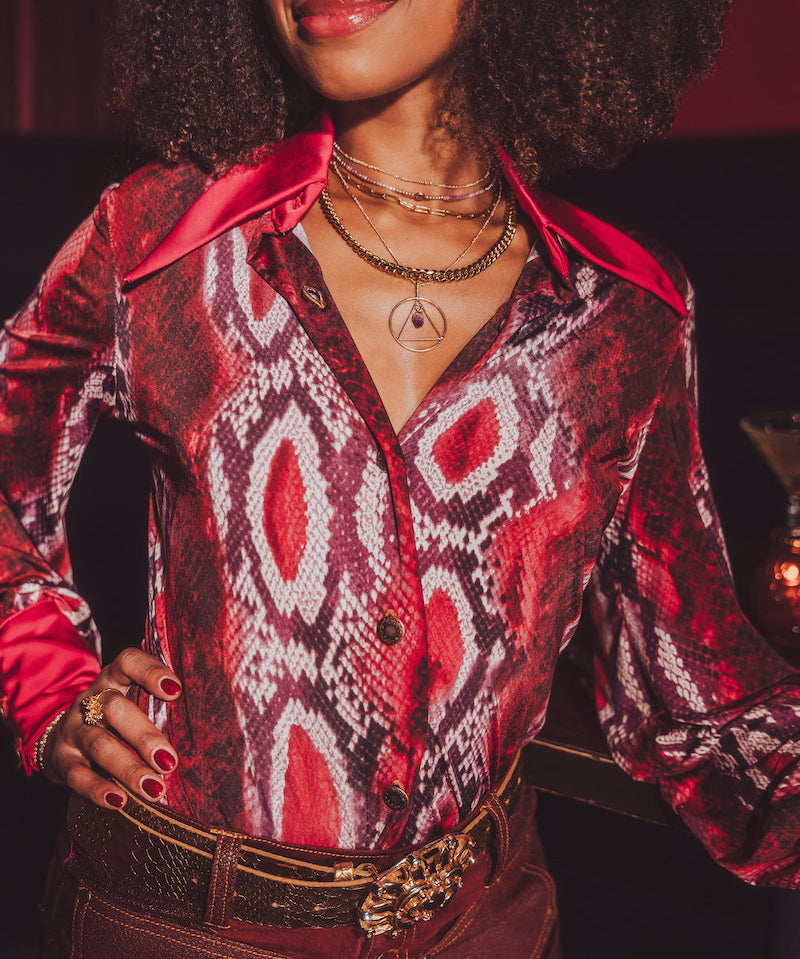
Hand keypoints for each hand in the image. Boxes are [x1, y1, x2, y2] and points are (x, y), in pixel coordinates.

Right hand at [41, 647, 181, 809]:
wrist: (61, 738)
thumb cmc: (114, 720)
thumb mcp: (131, 703)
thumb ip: (158, 708)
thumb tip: (207, 730)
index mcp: (112, 680)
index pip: (127, 662)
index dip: (149, 672)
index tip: (176, 690)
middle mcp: (90, 701)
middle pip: (114, 709)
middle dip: (144, 735)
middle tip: (170, 761)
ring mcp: (73, 731)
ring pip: (99, 744)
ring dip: (128, 768)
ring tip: (154, 788)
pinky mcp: (62, 761)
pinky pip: (77, 775)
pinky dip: (98, 789)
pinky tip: (120, 801)